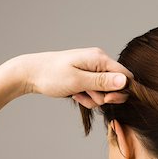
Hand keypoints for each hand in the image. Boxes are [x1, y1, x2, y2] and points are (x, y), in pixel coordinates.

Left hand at [16, 47, 132, 107]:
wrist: (31, 73)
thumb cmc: (52, 76)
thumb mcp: (78, 81)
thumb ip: (102, 82)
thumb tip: (125, 81)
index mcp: (99, 58)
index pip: (126, 75)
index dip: (121, 91)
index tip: (106, 100)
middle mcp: (99, 61)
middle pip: (116, 85)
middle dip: (104, 96)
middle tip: (87, 96)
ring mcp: (92, 69)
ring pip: (104, 91)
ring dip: (93, 98)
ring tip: (77, 94)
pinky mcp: (86, 76)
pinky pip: (94, 91)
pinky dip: (87, 96)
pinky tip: (75, 95)